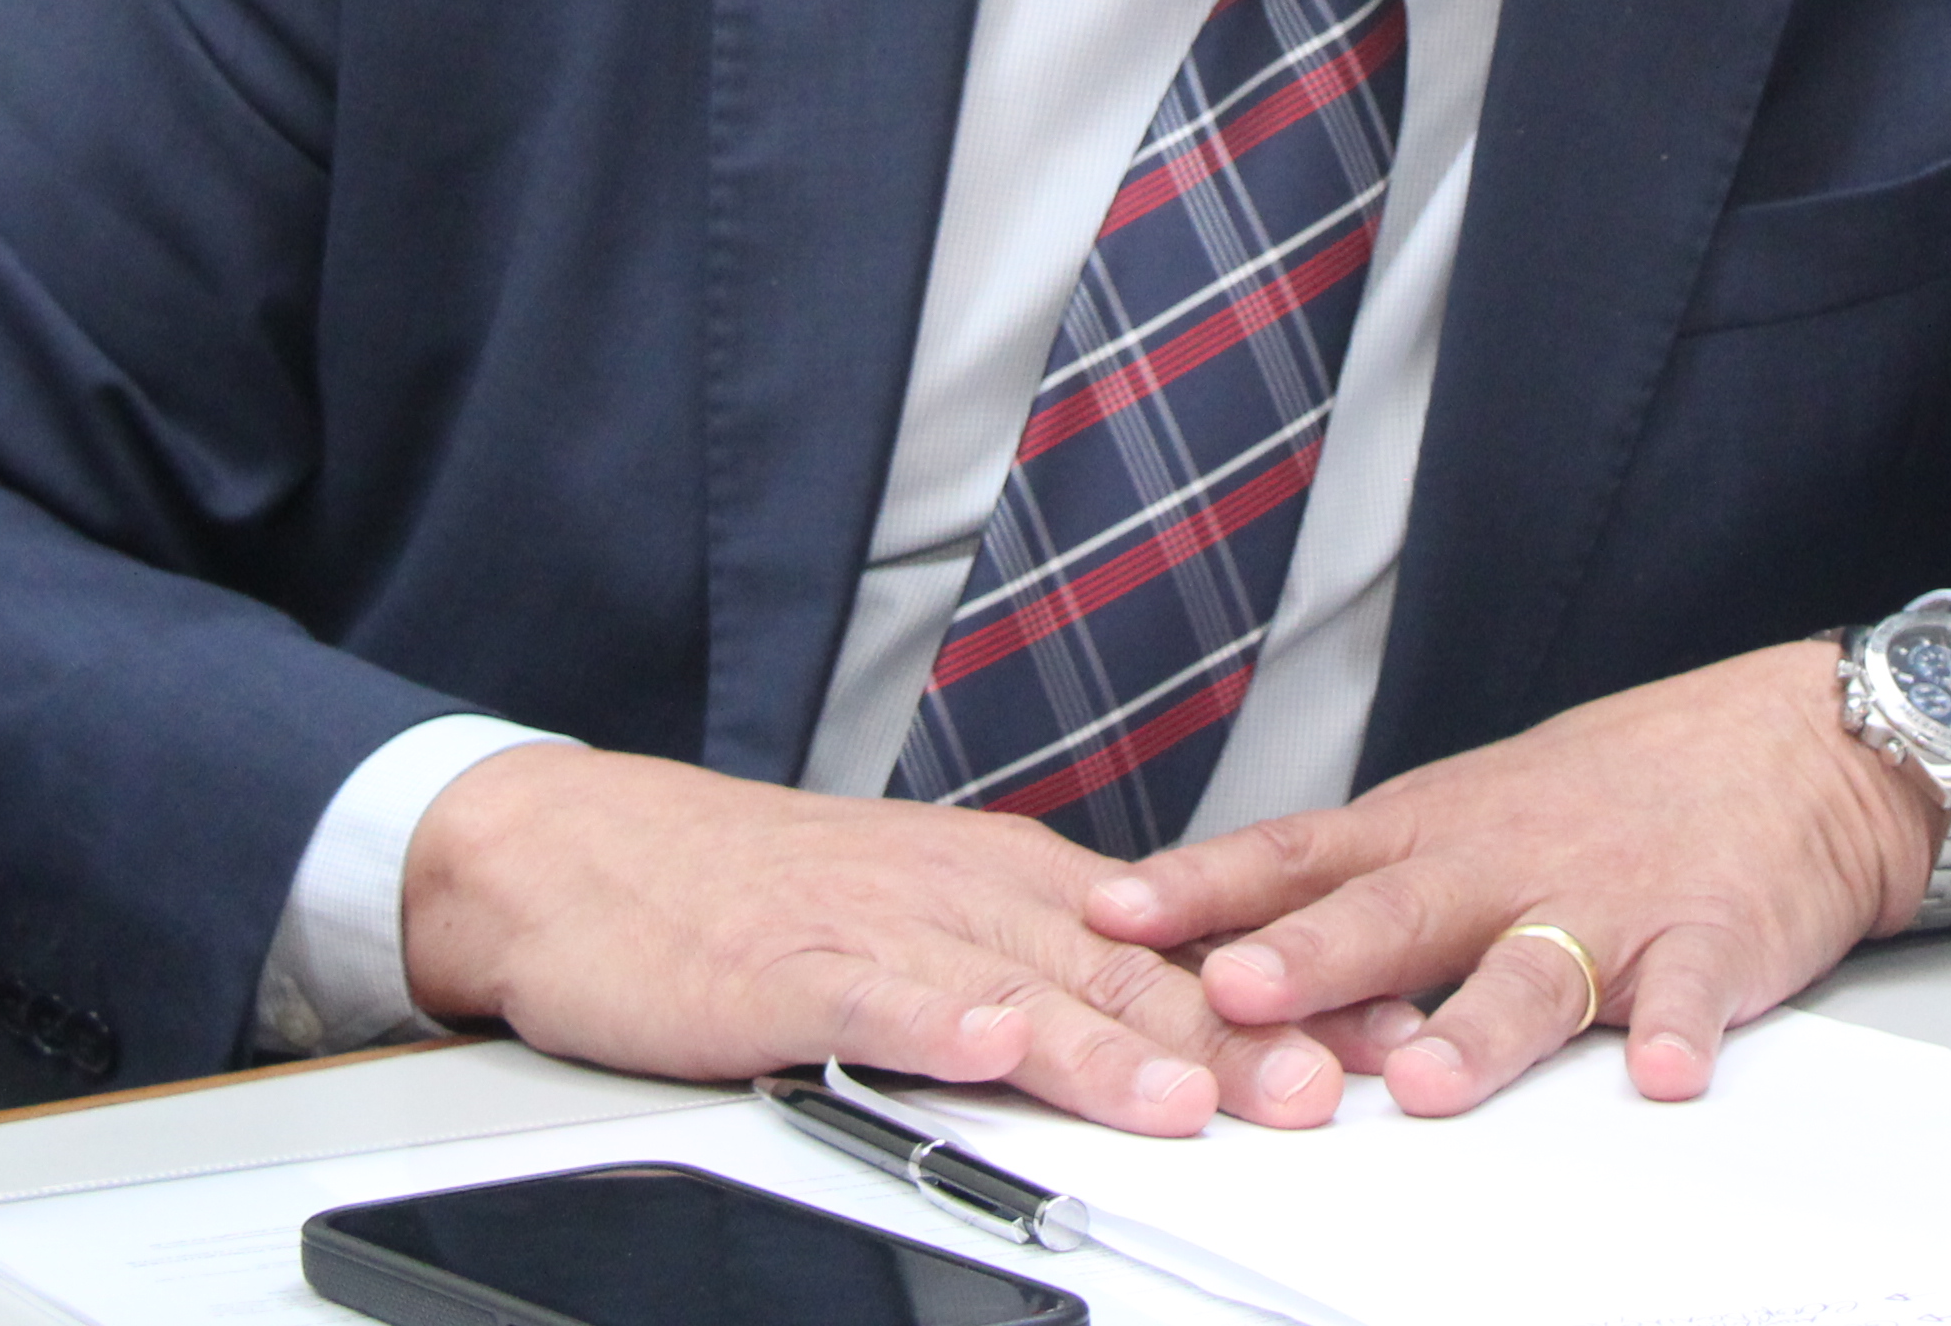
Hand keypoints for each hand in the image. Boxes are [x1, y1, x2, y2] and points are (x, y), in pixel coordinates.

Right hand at [399, 745, 1355, 1134]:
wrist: (577, 851)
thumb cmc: (748, 896)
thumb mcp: (920, 922)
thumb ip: (1035, 975)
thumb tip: (1164, 1034)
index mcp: (1008, 881)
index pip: (1171, 951)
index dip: (1277, 1001)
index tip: (1373, 1043)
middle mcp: (963, 892)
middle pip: (1123, 978)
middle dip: (1234, 1039)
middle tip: (1329, 1088)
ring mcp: (876, 927)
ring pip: (1017, 990)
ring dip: (1108, 1048)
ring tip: (1187, 1098)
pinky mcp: (783, 969)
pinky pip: (869, 997)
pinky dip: (930, 1021)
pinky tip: (979, 1043)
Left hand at [1085, 642, 1942, 1117]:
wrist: (1794, 744)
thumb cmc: (1620, 786)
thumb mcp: (1471, 809)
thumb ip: (1366, 882)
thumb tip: (1223, 947)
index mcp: (1436, 830)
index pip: (1298, 856)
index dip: (1204, 889)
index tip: (1111, 914)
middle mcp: (1506, 863)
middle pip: (1393, 914)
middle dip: (1309, 959)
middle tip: (1235, 993)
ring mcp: (1608, 904)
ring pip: (1529, 973)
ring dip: (1473, 1028)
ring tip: (1423, 1076)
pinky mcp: (1711, 941)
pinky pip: (1690, 994)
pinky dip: (1676, 1031)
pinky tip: (1661, 1069)